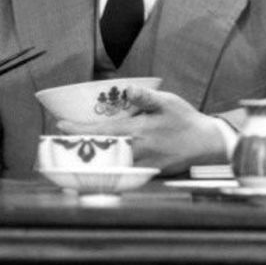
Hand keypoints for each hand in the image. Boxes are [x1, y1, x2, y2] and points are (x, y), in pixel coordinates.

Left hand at [55, 87, 222, 174]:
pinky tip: (97, 170)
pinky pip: (123, 175)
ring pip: (109, 164)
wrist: (206, 143)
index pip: (102, 130)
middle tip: (59, 144)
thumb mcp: (167, 101)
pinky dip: (108, 172)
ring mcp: (142, 164)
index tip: (61, 126)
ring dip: (90, 160)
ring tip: (73, 155)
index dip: (79, 129)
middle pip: (100, 150)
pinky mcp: (148, 174)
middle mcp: (137, 149)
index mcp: (138, 130)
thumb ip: (145, 97)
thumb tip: (127, 89)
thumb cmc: (185, 119)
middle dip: (78, 147)